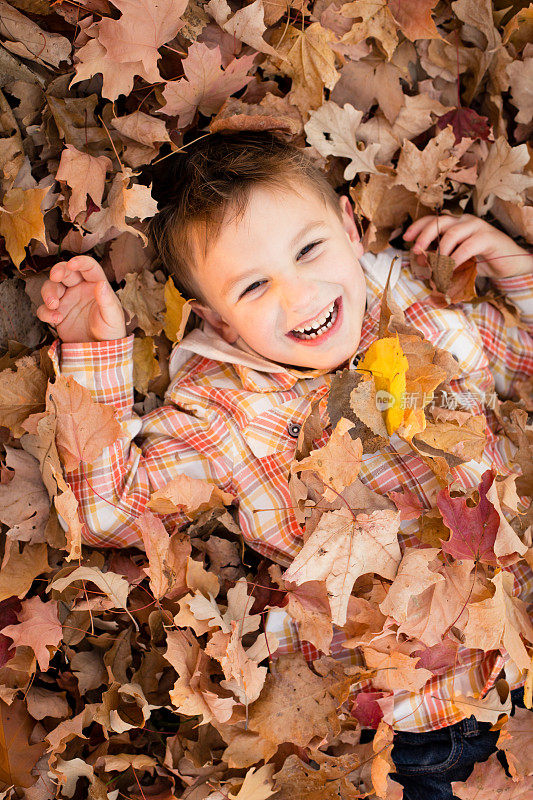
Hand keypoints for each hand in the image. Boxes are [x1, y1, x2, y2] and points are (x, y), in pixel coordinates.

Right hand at [37, 256, 126, 342]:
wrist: (100, 350)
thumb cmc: (111, 330)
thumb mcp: (113, 317)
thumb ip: (107, 300)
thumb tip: (102, 284)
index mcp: (95, 285)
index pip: (87, 267)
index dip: (79, 262)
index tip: (72, 264)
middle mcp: (79, 289)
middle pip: (65, 272)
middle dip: (58, 271)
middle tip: (55, 277)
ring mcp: (67, 301)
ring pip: (51, 288)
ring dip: (49, 293)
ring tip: (54, 305)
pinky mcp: (57, 314)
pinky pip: (45, 309)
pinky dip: (46, 312)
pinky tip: (56, 319)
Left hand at [403, 214, 532, 279]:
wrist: (508, 265)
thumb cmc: (480, 261)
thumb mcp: (456, 260)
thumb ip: (440, 258)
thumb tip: (420, 261)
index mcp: (455, 223)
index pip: (433, 219)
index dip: (418, 227)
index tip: (406, 238)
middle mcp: (465, 221)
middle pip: (440, 222)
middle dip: (424, 236)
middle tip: (416, 251)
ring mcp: (477, 227)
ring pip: (452, 232)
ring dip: (440, 251)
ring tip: (435, 266)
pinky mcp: (488, 237)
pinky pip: (468, 245)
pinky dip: (456, 258)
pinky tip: (451, 268)